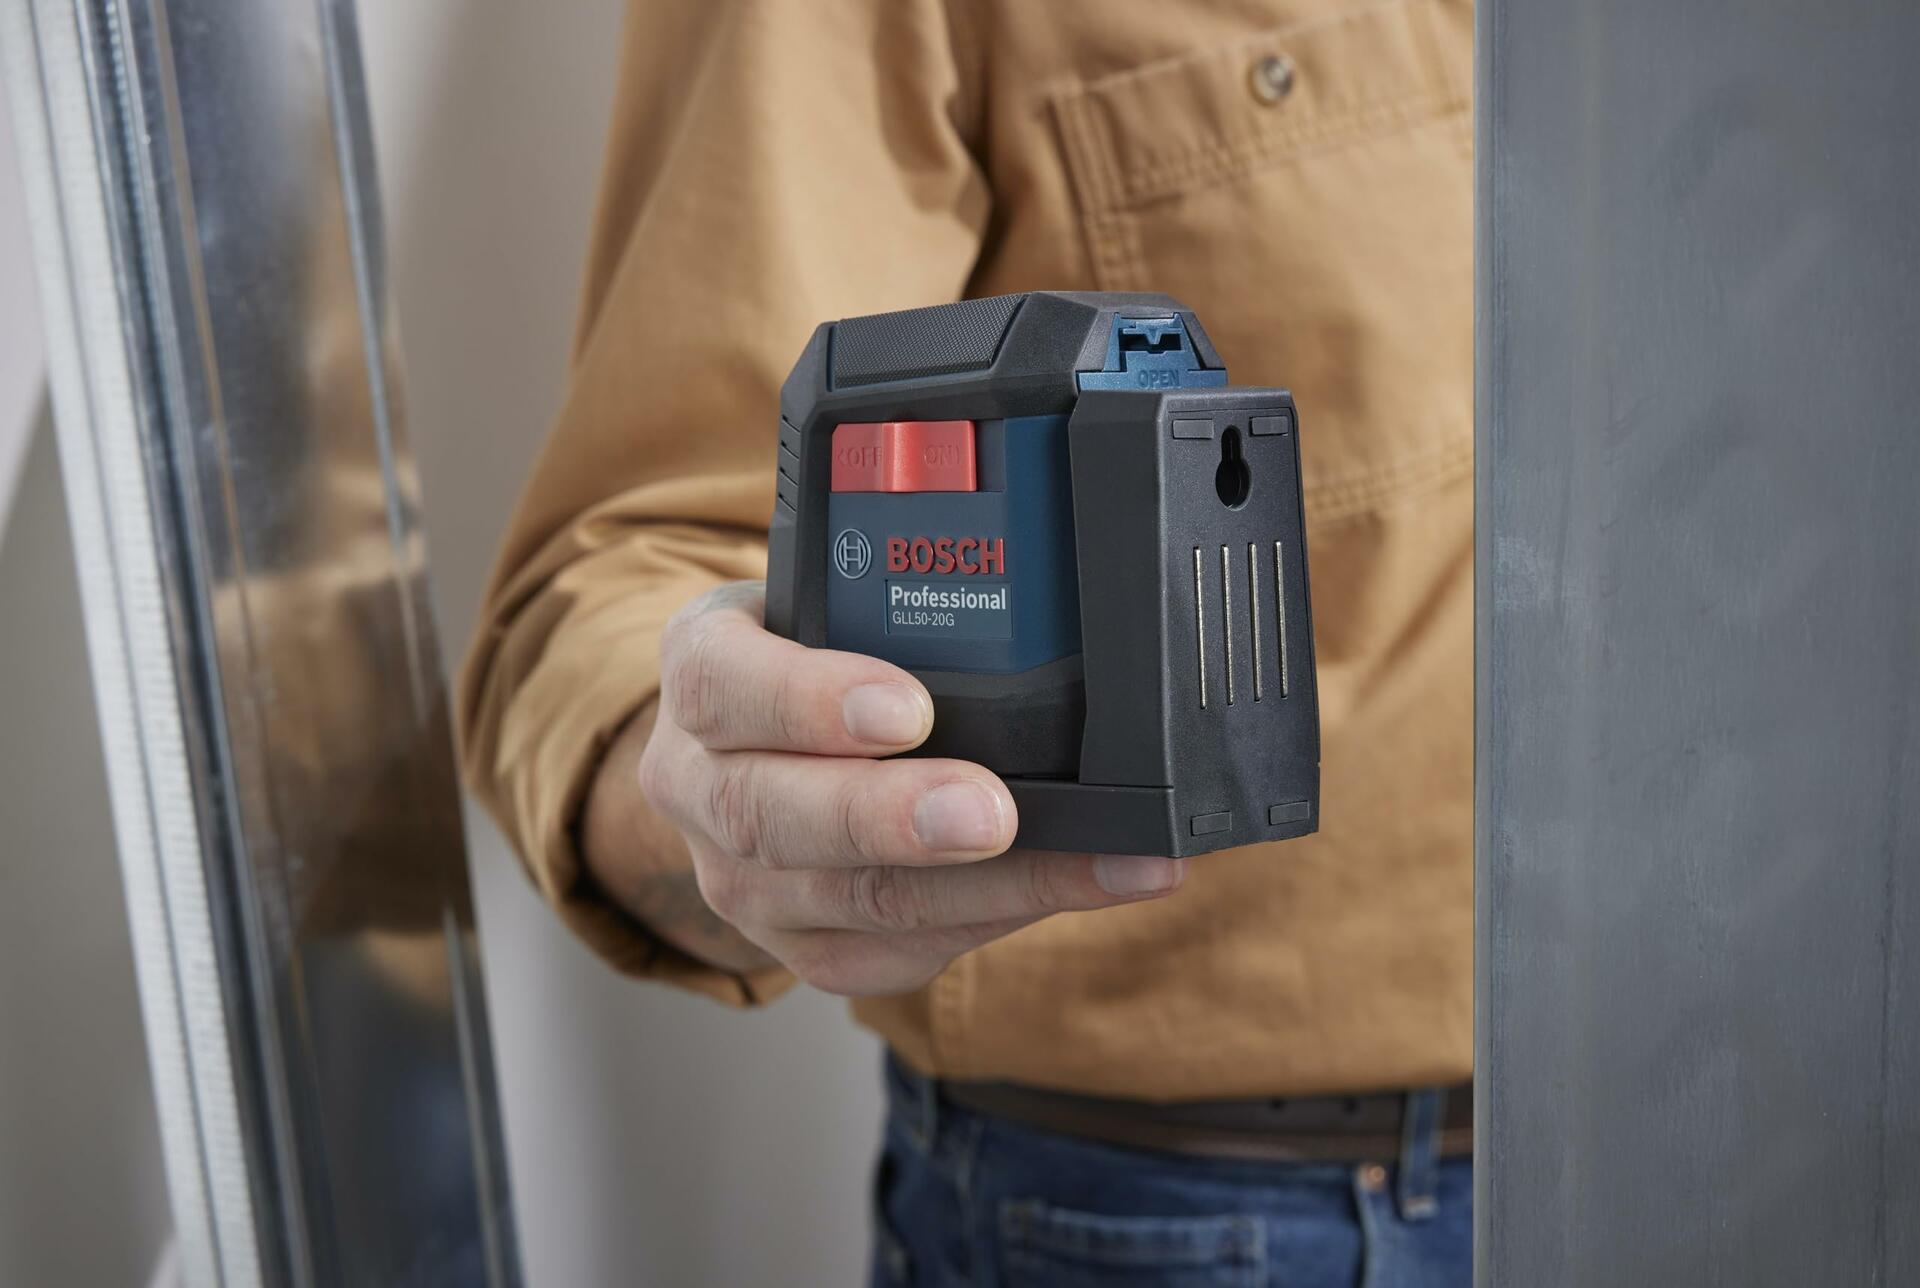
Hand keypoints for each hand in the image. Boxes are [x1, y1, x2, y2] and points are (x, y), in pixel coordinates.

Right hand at [582, 582, 1186, 995]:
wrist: (755, 746)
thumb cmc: (812, 657)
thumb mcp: (824, 597)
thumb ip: (889, 597)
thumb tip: (1033, 598)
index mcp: (699, 673)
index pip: (724, 684)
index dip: (810, 701)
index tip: (909, 707)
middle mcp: (696, 785)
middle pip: (772, 815)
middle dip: (892, 819)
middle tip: (994, 810)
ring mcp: (739, 878)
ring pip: (848, 900)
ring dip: (981, 888)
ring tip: (1087, 863)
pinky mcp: (797, 945)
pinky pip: (887, 955)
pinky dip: (989, 924)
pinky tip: (1071, 891)